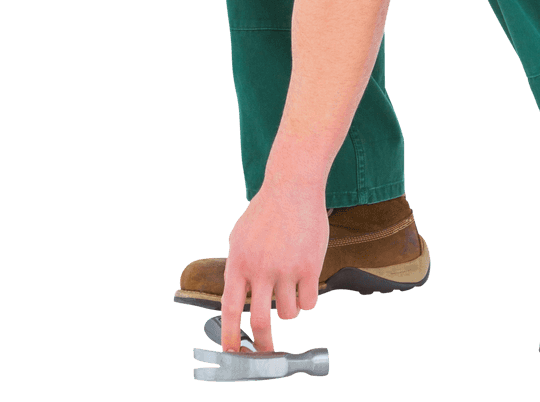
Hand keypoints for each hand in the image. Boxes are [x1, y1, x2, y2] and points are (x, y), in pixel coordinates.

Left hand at [221, 183, 328, 353]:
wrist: (293, 187)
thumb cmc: (266, 211)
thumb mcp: (240, 236)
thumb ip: (238, 266)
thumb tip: (236, 299)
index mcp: (239, 262)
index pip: (230, 308)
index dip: (230, 335)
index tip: (233, 352)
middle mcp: (260, 268)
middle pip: (261, 321)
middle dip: (263, 343)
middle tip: (267, 349)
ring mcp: (286, 268)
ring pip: (289, 313)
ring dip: (290, 310)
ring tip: (290, 289)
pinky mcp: (310, 266)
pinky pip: (309, 302)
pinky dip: (307, 299)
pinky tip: (306, 282)